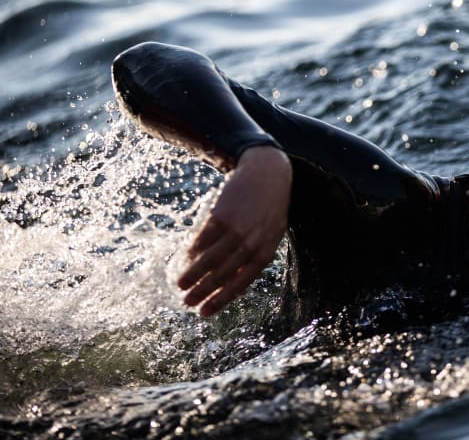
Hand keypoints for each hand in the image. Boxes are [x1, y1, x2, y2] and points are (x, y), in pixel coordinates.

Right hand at [178, 146, 291, 315]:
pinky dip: (192, 251)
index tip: (204, 313)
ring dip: (193, 274)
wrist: (267, 174)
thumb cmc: (269, 209)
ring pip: (211, 258)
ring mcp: (237, 230)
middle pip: (223, 274)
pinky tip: (183, 259)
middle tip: (186, 303)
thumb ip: (256, 258)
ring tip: (179, 285)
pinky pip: (204, 238)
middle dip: (203, 291)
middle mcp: (252, 244)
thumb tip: (237, 285)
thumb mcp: (271, 235)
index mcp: (265, 253)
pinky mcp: (223, 215)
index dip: (221, 299)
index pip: (241, 283)